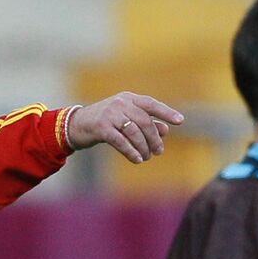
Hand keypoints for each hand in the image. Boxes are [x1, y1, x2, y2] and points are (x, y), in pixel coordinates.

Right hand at [67, 92, 183, 161]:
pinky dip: (131, 151)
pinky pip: (120, 141)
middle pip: (145, 121)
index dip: (166, 112)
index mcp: (128, 99)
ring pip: (134, 132)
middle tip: (158, 151)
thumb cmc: (106, 122)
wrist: (77, 124)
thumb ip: (145, 123)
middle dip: (154, 138)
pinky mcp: (101, 128)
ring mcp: (110, 114)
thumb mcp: (126, 119)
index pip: (151, 104)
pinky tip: (137, 160)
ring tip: (146, 157)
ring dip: (143, 147)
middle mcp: (120, 103)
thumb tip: (165, 130)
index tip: (180, 121)